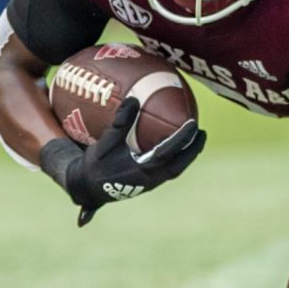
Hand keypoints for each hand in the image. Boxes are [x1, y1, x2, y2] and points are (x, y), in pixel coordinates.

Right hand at [42, 95, 206, 225]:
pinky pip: (166, 171)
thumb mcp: (106, 142)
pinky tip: (175, 149)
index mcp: (142, 170)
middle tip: (202, 133)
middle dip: (193, 150)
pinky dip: (175, 160)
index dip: (183, 139)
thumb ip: (120, 122)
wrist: (85, 188)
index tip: (194, 124)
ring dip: (186, 156)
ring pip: (174, 170)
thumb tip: (133, 99)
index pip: (169, 153)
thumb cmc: (95, 165)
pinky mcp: (146, 184)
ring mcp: (149, 184)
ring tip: (195, 141)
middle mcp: (150, 179)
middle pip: (179, 165)